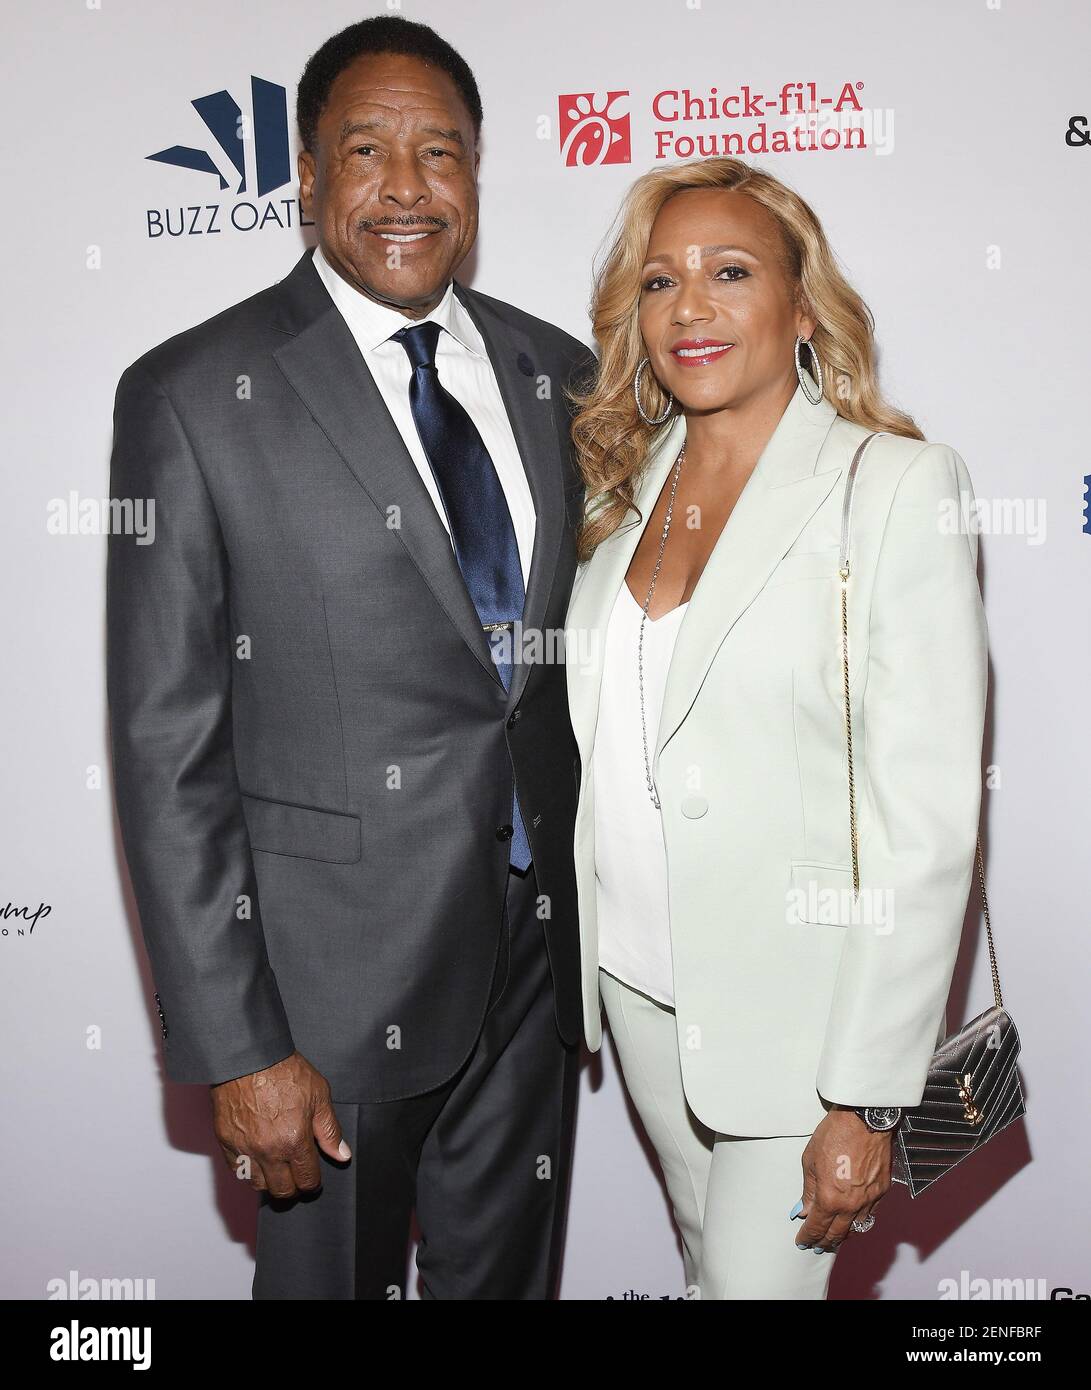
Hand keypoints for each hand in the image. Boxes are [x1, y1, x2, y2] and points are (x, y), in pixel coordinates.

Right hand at [210, 1051, 350, 1197]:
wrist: (249, 1057)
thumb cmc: (284, 1071)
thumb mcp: (319, 1096)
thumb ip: (329, 1130)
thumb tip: (341, 1155)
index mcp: (294, 1141)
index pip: (306, 1180)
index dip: (313, 1183)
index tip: (313, 1178)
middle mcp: (268, 1151)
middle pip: (282, 1191)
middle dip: (294, 1187)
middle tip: (297, 1176)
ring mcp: (245, 1149)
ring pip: (258, 1186)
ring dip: (270, 1182)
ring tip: (277, 1168)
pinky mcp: (226, 1142)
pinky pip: (237, 1170)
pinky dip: (248, 1170)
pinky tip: (258, 1158)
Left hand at [794, 1108, 892, 1252]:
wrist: (864, 1120)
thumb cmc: (834, 1135)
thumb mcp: (810, 1161)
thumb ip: (809, 1190)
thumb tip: (805, 1210)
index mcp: (830, 1198)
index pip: (818, 1227)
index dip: (809, 1237)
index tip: (802, 1241)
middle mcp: (851, 1205)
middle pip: (837, 1233)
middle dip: (825, 1242)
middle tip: (816, 1245)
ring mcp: (869, 1199)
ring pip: (856, 1227)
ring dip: (843, 1234)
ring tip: (833, 1237)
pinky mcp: (882, 1191)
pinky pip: (870, 1214)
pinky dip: (859, 1221)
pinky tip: (852, 1221)